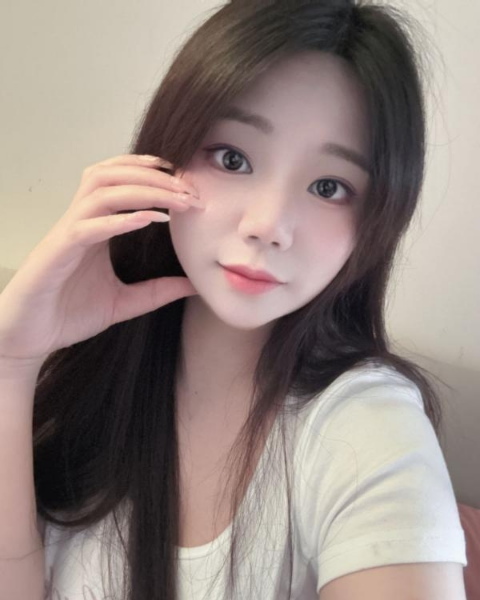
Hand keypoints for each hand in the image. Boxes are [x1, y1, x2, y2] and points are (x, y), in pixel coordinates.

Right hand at [0, 153, 203, 365]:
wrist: (29, 339)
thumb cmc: (68, 316)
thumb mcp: (124, 303)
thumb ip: (157, 291)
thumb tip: (194, 284)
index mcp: (94, 227)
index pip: (118, 181)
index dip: (149, 172)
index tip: (184, 180)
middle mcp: (80, 222)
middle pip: (111, 176)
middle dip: (153, 177)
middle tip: (188, 191)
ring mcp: (67, 235)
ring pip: (100, 191)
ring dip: (141, 190)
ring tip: (174, 201)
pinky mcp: (56, 253)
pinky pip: (87, 227)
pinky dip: (118, 220)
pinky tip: (147, 220)